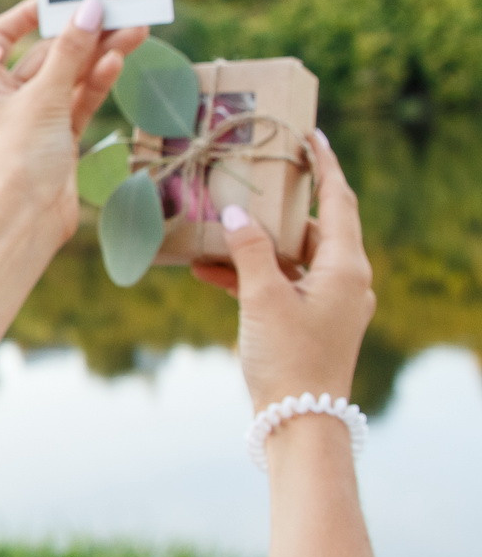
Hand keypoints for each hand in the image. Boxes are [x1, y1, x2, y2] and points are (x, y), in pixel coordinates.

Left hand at [0, 0, 146, 246]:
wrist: (26, 218)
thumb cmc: (19, 155)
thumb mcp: (45, 95)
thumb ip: (71, 51)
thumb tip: (92, 8)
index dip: (26, 15)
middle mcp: (3, 97)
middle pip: (44, 54)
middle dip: (82, 35)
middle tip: (120, 12)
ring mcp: (32, 117)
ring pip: (68, 76)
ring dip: (99, 55)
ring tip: (136, 31)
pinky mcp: (57, 136)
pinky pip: (79, 100)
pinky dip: (96, 82)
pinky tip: (118, 61)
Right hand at [193, 131, 374, 408]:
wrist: (299, 421)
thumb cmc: (288, 359)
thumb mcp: (262, 299)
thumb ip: (249, 251)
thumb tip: (236, 213)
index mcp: (345, 267)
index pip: (339, 200)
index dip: (325, 165)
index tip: (310, 135)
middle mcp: (346, 280)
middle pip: (314, 227)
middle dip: (278, 206)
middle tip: (252, 177)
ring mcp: (330, 302)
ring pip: (293, 257)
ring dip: (256, 245)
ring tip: (218, 226)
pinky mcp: (312, 321)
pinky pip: (282, 285)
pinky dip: (253, 275)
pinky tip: (210, 270)